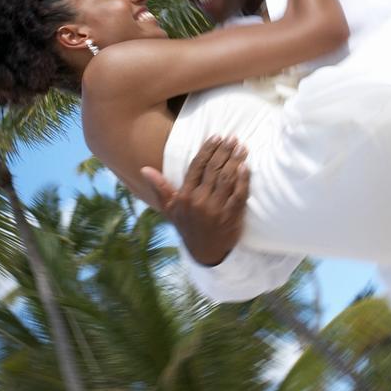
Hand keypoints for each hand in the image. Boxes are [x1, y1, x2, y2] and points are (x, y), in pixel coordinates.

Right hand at [141, 136, 249, 265]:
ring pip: (227, 179)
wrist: (205, 253)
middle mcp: (200, 201)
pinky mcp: (231, 216)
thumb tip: (144, 169)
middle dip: (223, 151)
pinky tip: (246, 167)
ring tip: (241, 147)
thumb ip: (160, 187)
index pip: (197, 167)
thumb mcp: (170, 209)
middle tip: (232, 138)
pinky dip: (243, 180)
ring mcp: (216, 209)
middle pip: (213, 170)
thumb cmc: (187, 227)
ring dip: (235, 160)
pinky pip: (239, 194)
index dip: (207, 150)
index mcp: (185, 196)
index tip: (216, 137)